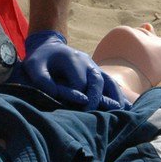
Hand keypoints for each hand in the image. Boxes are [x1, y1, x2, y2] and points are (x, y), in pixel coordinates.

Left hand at [11, 30, 126, 109]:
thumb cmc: (40, 59)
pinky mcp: (97, 73)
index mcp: (72, 59)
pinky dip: (119, 95)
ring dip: (114, 97)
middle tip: (91, 114)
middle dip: (96, 99)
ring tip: (119, 113)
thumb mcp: (34, 66)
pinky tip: (127, 107)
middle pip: (97, 81)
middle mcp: (87, 62)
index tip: (76, 109)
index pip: (79, 81)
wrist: (49, 47)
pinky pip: (112, 84)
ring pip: (109, 82)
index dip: (77, 96)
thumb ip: (43, 80)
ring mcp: (94, 67)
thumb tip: (57, 95)